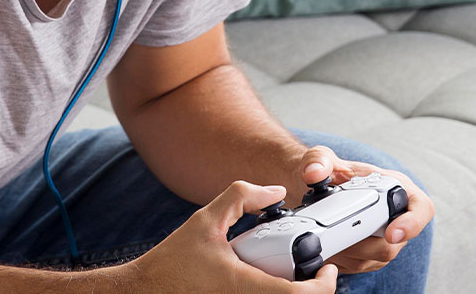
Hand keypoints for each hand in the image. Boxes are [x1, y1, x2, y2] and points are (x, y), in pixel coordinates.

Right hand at [123, 181, 338, 292]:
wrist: (147, 291)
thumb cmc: (174, 261)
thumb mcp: (206, 219)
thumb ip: (241, 197)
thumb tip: (275, 191)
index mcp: (246, 286)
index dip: (325, 286)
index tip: (329, 269)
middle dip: (313, 288)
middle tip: (314, 268)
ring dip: (295, 291)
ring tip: (293, 273)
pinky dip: (277, 292)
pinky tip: (270, 280)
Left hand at [294, 147, 434, 274]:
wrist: (316, 188)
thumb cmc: (329, 171)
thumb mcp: (321, 156)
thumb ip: (318, 160)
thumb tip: (313, 174)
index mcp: (396, 188)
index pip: (421, 209)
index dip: (411, 224)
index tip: (390, 233)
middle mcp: (395, 216)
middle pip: (393, 243)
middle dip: (362, 242)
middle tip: (336, 233)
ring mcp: (384, 239)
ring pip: (375, 258)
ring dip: (348, 252)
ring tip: (326, 236)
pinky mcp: (369, 255)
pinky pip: (359, 266)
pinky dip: (341, 259)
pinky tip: (327, 245)